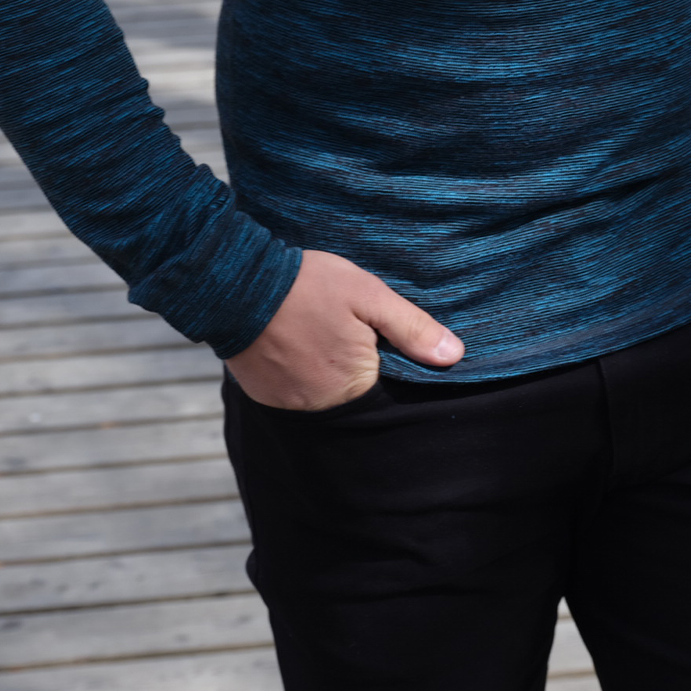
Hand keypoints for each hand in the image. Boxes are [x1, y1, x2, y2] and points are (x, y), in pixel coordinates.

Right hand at [225, 249, 463, 410]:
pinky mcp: (265, 398)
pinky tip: (298, 343)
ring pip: (324, 394)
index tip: (381, 339)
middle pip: (355, 394)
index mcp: (354, 387)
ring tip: (321, 335)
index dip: (390, 363)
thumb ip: (411, 328)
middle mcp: (321, 408)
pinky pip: (295, 393)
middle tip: (344, 331)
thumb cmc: (306, 286)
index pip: (388, 389)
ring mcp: (289, 406)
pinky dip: (300, 373)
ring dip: (327, 371)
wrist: (236, 283)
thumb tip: (454, 355)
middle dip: (357, 366)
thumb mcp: (368, 295)